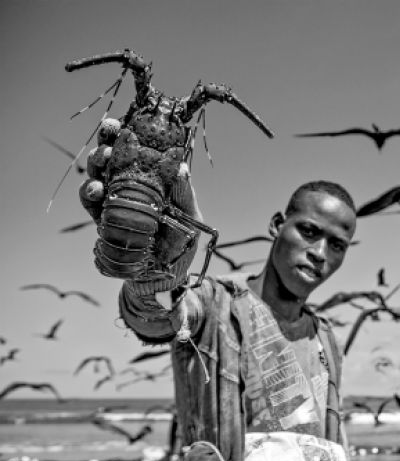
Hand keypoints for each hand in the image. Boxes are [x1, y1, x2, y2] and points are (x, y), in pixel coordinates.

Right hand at [78, 118, 203, 293]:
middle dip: (108, 142)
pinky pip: (90, 202)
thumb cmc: (181, 246)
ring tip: (100, 160)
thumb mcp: (190, 218)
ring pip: (98, 175)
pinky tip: (96, 190)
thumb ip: (184, 194)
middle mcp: (131, 187)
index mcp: (154, 181)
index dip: (132, 135)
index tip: (126, 121)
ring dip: (96, 164)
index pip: (140, 151)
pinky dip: (90, 193)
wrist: (165, 281)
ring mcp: (115, 202)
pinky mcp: (102, 220)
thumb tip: (181, 167)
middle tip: (109, 134)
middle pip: (113, 158)